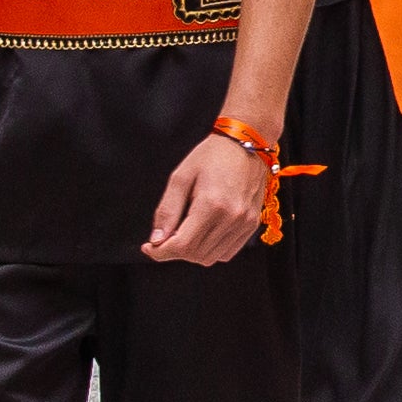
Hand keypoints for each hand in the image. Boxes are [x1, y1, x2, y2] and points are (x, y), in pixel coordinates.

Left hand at [143, 132, 270, 265]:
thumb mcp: (181, 177)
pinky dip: (211, 250)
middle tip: (165, 237)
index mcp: (212, 204)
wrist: (246, 143)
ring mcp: (244, 223)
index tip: (149, 248)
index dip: (160, 252)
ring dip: (192, 252)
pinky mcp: (251, 224)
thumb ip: (167, 210)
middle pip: (196, 254)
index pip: (182, 245)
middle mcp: (232, 217)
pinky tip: (203, 234)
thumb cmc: (212, 155)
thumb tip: (157, 239)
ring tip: (184, 234)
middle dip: (174, 251)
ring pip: (211, 258)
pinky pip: (227, 252)